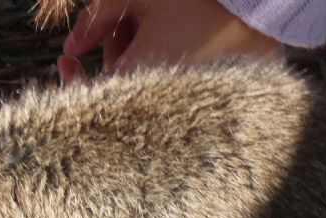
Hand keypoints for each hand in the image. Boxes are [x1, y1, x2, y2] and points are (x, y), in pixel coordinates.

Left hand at [58, 0, 279, 83]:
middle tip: (119, 22)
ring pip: (143, 82)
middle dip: (111, 52)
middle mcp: (162, 99)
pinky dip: (158, 59)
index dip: (74, 81)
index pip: (94, 96)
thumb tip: (70, 46)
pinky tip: (168, 32)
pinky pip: (169, 84)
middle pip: (120, 86)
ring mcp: (185, 98)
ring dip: (135, 53)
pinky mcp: (205, 93)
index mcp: (140, 77)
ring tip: (147, 19)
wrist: (259, 9)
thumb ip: (95, 20)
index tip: (66, 59)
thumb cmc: (199, 0)